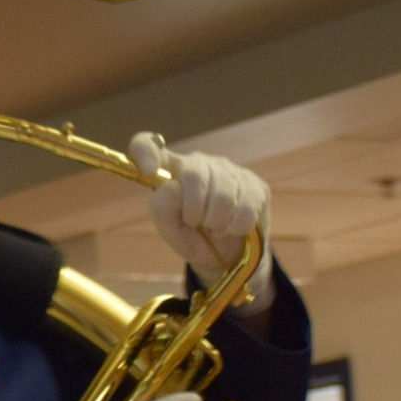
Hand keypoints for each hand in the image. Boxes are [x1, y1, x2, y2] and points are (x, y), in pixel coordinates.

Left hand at [129, 133, 273, 316]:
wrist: (226, 256)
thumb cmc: (192, 236)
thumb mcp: (170, 229)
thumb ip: (162, 209)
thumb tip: (173, 186)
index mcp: (169, 169)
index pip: (146, 144)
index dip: (145, 152)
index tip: (148, 170)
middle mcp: (198, 161)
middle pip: (193, 174)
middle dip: (194, 210)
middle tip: (196, 223)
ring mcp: (229, 169)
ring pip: (223, 193)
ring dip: (216, 222)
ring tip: (213, 227)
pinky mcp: (255, 184)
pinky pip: (247, 206)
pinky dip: (236, 227)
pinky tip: (231, 228)